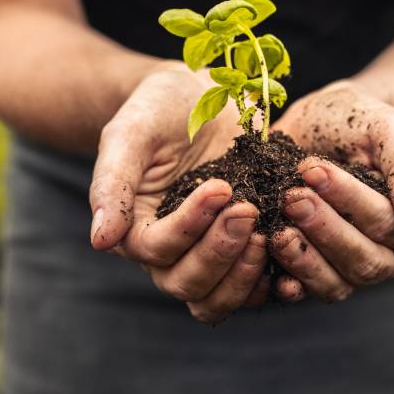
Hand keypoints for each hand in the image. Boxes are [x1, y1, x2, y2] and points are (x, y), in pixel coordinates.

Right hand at [89, 62, 268, 323]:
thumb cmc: (156, 109)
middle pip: (188, 284)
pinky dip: (273, 278)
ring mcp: (209, 253)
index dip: (189, 227)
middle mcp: (170, 252)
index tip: (220, 187)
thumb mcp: (129, 134)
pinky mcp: (244, 246)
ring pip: (218, 297)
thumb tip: (100, 241)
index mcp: (135, 228)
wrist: (198, 96)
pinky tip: (292, 249)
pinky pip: (256, 283)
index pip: (157, 249)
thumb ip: (112, 183)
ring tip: (270, 232)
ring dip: (245, 274)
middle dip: (220, 252)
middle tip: (247, 210)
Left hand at [270, 80, 393, 301]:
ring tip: (276, 230)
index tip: (313, 170)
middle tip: (292, 197)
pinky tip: (269, 266)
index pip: (385, 222)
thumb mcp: (387, 128)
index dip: (348, 199)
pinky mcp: (311, 273)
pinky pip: (303, 291)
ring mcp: (347, 269)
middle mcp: (385, 254)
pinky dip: (286, 282)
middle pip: (362, 259)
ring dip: (304, 258)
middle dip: (324, 228)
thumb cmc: (359, 121)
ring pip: (335, 283)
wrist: (321, 121)